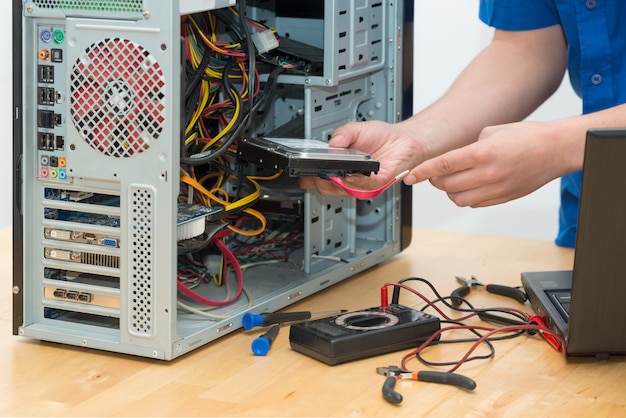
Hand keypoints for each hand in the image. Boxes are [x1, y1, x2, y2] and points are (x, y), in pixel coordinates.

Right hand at [299, 120, 424, 195]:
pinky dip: (356, 181)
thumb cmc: (381, 136)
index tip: (304, 169)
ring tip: (332, 173)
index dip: (308, 176)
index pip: (317, 178)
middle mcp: (350, 178)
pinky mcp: (378, 183)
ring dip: (336, 182)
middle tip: (316, 171)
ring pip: (343, 190)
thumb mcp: (355, 129)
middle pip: (326, 189)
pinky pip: (365, 187)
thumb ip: (342, 133)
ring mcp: (363, 183)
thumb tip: (332, 143)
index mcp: (339, 167)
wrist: (403, 138)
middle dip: (318, 181)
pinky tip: (351, 175)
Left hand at [405, 121, 562, 206]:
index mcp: (482, 153)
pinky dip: (466, 197)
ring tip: (455, 179)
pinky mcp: (503, 199)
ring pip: (457, 199)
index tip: (409, 177)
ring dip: (450, 191)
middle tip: (435, 173)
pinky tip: (471, 185)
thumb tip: (452, 161)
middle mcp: (488, 174)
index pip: (443, 165)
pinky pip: (474, 204)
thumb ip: (468, 148)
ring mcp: (496, 189)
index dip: (422, 172)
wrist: (555, 149)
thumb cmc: (527, 137)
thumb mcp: (491, 132)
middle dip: (435, 180)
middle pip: (446, 185)